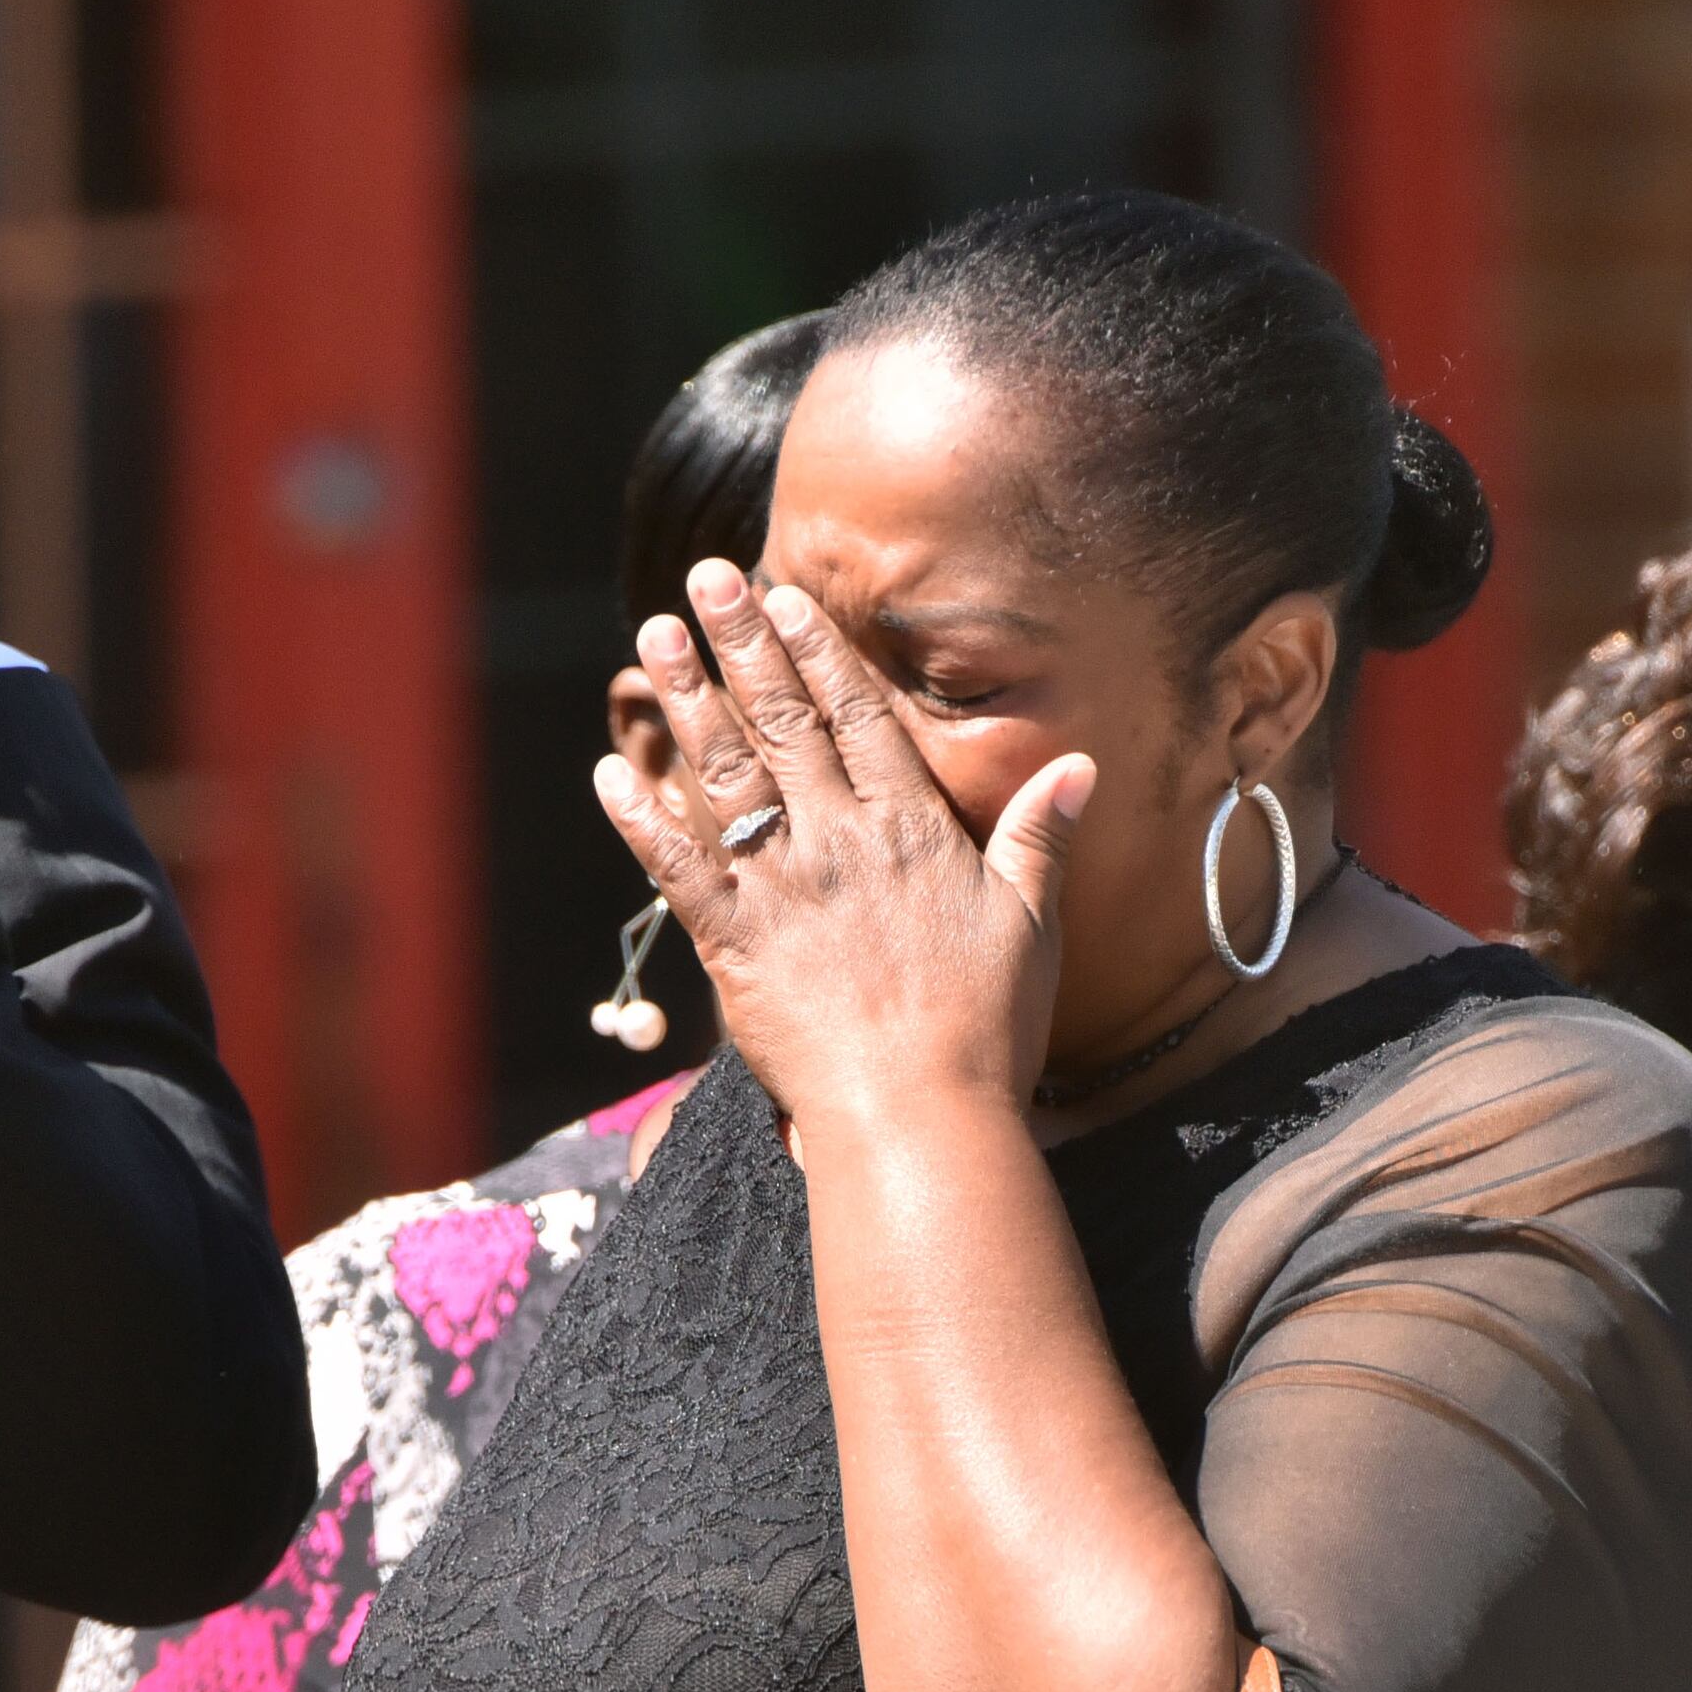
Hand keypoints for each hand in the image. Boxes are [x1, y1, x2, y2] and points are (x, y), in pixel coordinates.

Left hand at [592, 559, 1092, 1131]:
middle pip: (784, 723)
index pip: (859, 720)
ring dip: (689, 698)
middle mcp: (840, 842)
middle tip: (708, 577)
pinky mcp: (733, 944)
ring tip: (658, 632)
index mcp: (912, 831)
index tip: (787, 600)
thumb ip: (1043, 837)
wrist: (920, 1114)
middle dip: (743, 643)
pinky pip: (675, 868)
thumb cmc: (988, 1029)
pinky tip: (611, 772)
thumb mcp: (1032, 924)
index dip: (820, 655)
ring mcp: (781, 888)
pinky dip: (639, 819)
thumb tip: (1080, 767)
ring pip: (725, 774)